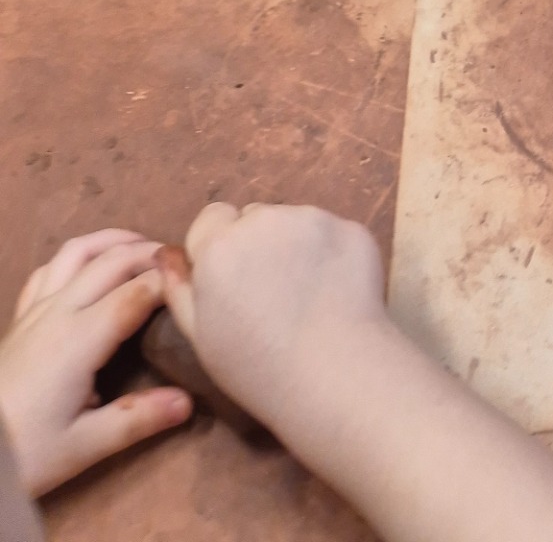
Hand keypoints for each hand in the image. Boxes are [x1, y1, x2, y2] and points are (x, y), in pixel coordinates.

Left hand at [0, 231, 190, 495]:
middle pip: (112, 261)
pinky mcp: (20, 316)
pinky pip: (49, 268)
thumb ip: (136, 420)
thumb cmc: (28, 450)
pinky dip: (77, 256)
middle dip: (151, 253)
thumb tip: (188, 402)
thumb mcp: (83, 446)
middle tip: (183, 262)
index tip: (202, 278)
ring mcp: (36, 309)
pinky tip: (89, 267)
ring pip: (77, 251)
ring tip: (142, 247)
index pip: (137, 292)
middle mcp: (60, 311)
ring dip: (114, 241)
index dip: (172, 279)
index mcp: (80, 338)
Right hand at [161, 204, 389, 437]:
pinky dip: (329, 252)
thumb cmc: (256, 365)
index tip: (231, 280)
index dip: (218, 246)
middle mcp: (265, 218)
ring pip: (294, 221)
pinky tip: (334, 291)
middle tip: (269, 291)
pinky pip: (331, 232)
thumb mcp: (200, 335)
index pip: (211, 218)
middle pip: (254, 216)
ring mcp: (313, 218)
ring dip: (293, 244)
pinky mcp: (351, 227)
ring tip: (304, 295)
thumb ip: (179, 287)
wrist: (334, 372)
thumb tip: (166, 253)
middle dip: (256, 243)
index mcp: (220, 244)